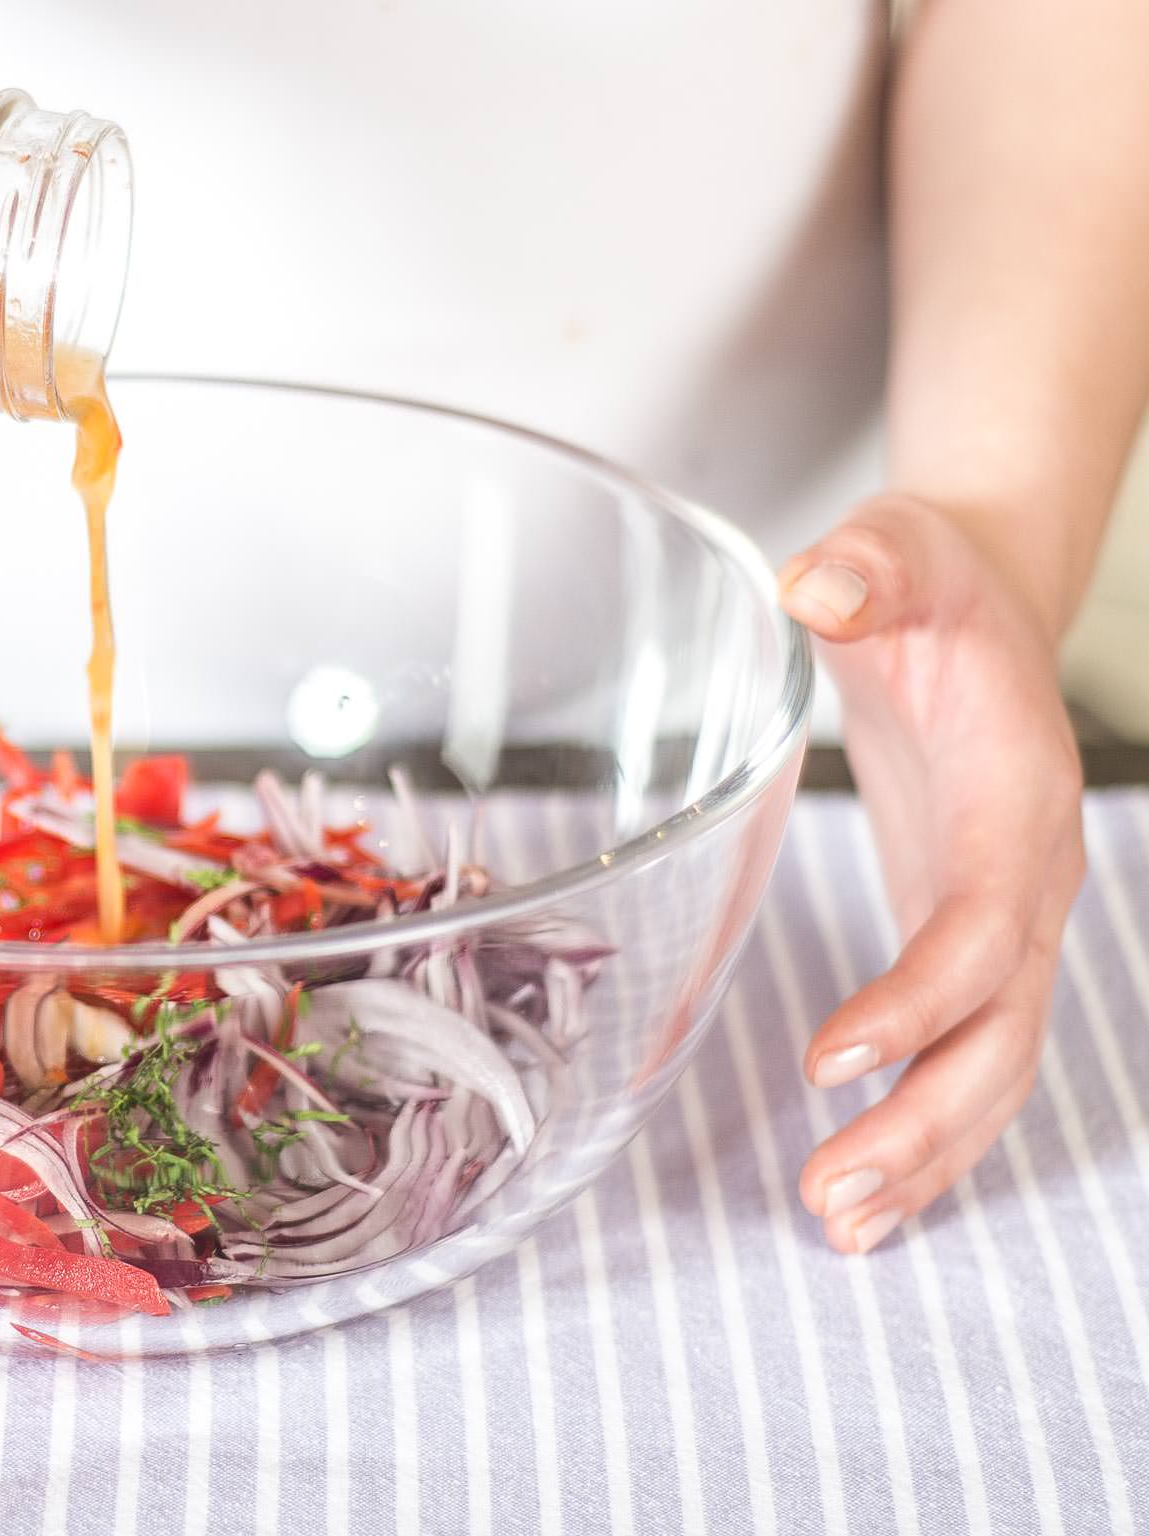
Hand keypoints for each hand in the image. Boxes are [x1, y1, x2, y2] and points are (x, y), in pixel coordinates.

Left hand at [781, 495, 1085, 1252]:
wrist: (971, 608)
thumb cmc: (925, 586)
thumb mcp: (892, 554)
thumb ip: (863, 571)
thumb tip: (815, 586)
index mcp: (1016, 797)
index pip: (983, 921)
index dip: (920, 998)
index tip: (832, 1061)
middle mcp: (1029, 876)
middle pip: (1002, 1029)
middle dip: (926, 1120)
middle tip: (831, 1195)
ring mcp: (1008, 918)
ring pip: (994, 1064)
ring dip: (926, 1151)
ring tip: (840, 1223)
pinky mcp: (968, 937)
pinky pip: (967, 1054)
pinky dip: (924, 1127)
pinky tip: (864, 1194)